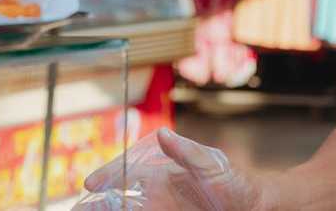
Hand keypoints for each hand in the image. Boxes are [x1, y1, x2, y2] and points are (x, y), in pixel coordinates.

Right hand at [83, 128, 270, 210]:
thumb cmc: (233, 181)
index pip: (127, 173)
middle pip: (119, 197)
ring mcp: (160, 209)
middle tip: (82, 208)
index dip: (108, 176)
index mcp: (162, 175)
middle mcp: (156, 194)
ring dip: (109, 210)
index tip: (91, 185)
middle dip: (98, 202)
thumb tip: (162, 133)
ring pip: (127, 210)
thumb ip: (186, 151)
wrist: (253, 206)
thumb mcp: (211, 164)